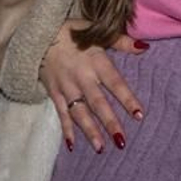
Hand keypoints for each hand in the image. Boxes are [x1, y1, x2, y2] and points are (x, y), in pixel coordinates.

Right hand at [40, 20, 145, 151]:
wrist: (35, 34)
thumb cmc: (72, 32)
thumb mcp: (97, 31)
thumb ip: (121, 41)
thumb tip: (144, 47)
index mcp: (96, 62)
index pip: (115, 84)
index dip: (127, 100)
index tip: (140, 115)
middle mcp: (82, 77)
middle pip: (98, 103)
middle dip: (110, 123)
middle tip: (121, 141)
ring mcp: (66, 87)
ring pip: (79, 112)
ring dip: (89, 131)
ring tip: (100, 148)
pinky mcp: (53, 92)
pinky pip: (61, 113)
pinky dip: (66, 129)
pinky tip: (72, 145)